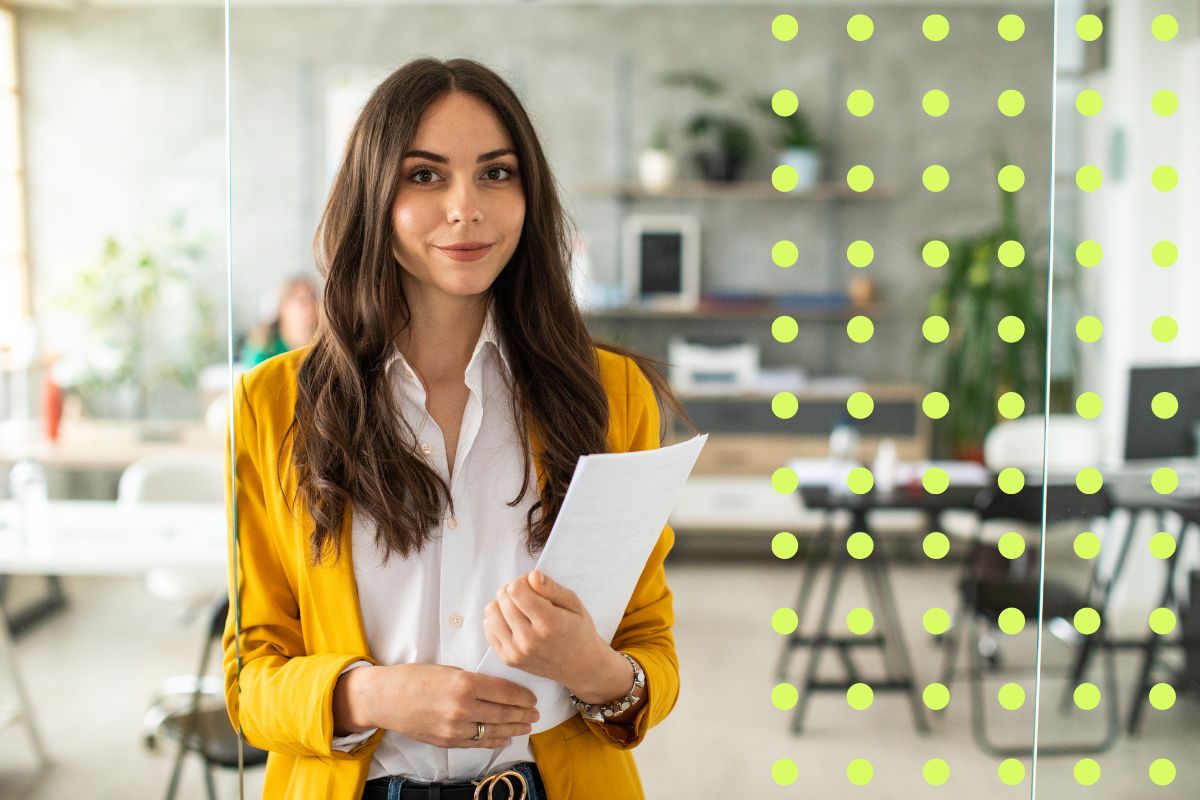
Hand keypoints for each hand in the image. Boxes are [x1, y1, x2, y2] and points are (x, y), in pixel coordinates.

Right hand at [332, 663, 538, 748]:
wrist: (385, 698)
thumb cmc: (414, 678)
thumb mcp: (448, 669)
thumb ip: (472, 679)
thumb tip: (497, 687)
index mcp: (464, 683)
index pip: (504, 691)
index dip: (522, 696)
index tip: (533, 697)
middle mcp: (462, 707)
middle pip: (503, 712)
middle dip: (523, 714)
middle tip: (536, 713)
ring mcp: (455, 727)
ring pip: (493, 730)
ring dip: (514, 728)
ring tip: (527, 726)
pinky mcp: (447, 740)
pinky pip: (477, 743)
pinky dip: (494, 741)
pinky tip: (505, 738)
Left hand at [483, 570, 621, 699]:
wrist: (581, 667)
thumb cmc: (579, 631)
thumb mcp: (574, 604)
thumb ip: (551, 588)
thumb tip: (531, 575)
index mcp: (549, 622)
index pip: (516, 591)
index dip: (522, 581)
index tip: (532, 585)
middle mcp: (530, 639)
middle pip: (503, 599)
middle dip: (512, 590)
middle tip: (527, 596)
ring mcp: (517, 652)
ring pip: (491, 613)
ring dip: (502, 604)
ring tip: (518, 608)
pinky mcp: (509, 659)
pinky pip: (489, 630)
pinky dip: (497, 620)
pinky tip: (512, 621)